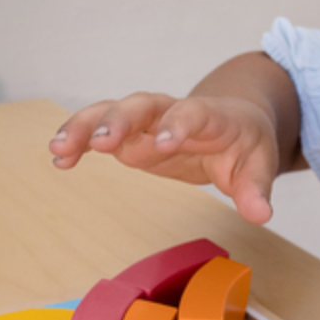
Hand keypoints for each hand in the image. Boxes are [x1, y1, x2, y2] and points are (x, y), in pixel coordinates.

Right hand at [49, 91, 279, 223]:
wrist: (234, 121)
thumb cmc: (245, 144)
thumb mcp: (258, 165)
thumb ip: (255, 189)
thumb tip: (260, 214)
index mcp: (210, 117)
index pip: (192, 114)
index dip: (177, 126)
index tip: (163, 145)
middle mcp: (173, 112)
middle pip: (143, 106)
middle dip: (121, 120)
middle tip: (100, 142)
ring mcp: (148, 122)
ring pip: (113, 112)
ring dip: (86, 126)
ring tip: (60, 149)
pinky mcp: (131, 135)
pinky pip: (100, 130)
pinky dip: (80, 140)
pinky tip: (60, 159)